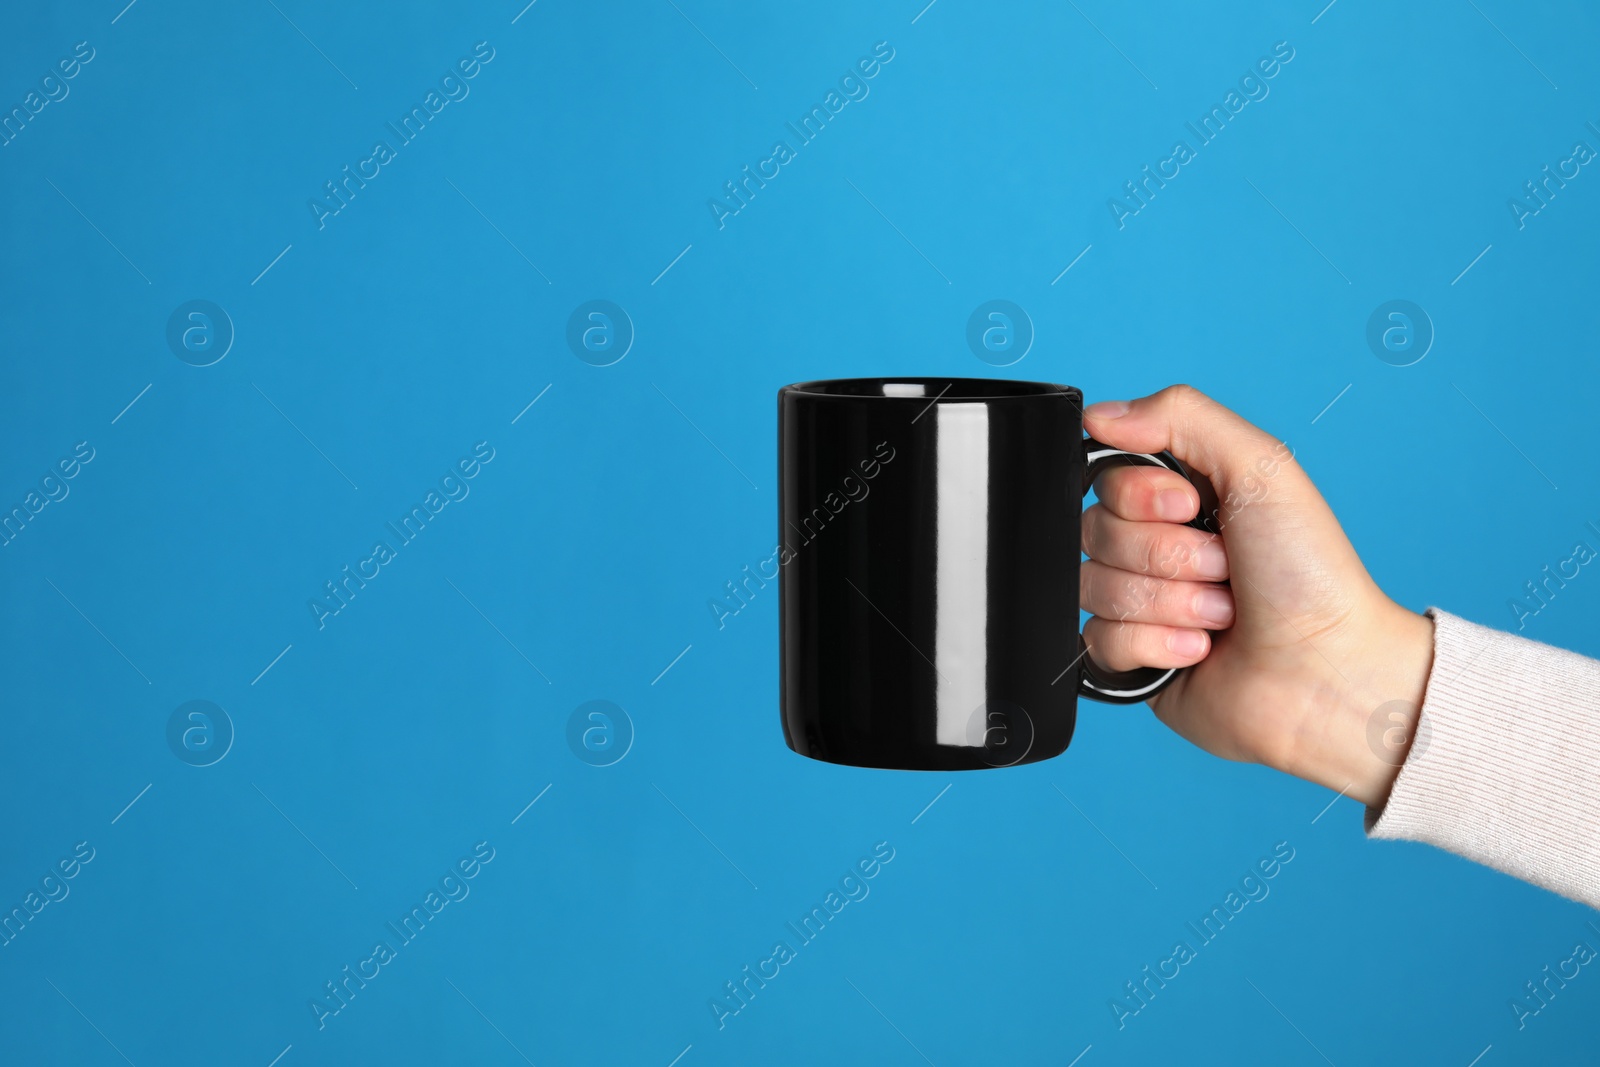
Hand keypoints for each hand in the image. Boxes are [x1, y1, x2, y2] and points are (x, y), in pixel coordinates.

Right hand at [1080, 385, 1434, 807]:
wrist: (1327, 672)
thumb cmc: (1311, 576)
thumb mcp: (1262, 466)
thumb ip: (1180, 416)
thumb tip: (1100, 415)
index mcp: (1183, 498)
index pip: (1108, 479)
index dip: (1143, 496)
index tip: (1194, 508)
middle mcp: (1158, 548)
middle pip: (1096, 532)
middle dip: (1168, 555)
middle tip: (1226, 570)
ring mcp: (1143, 605)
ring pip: (1096, 586)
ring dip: (1171, 603)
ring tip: (1223, 616)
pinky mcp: (1133, 659)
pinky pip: (1098, 639)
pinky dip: (1156, 646)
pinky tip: (1199, 651)